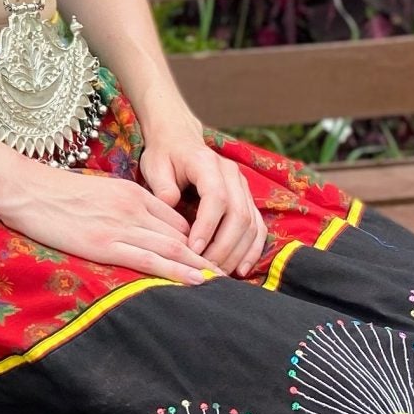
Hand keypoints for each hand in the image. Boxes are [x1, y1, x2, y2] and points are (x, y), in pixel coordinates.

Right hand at [0, 159, 217, 284]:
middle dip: (207, 255)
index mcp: (132, 193)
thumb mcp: (97, 193)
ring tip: (223, 283)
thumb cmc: (54, 193)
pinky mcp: (105, 244)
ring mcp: (121, 225)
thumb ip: (121, 207)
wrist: (25, 188)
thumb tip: (138, 228)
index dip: (197, 240)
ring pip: (173, 247)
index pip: (175, 219)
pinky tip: (197, 280)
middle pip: (181, 233)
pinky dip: (177, 271)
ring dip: (201, 266)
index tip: (212, 257)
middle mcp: (133, 208)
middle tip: (230, 275)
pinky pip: (150, 259)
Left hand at [137, 107, 266, 277]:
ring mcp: (243, 187)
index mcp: (208, 163)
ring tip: (219, 274)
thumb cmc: (164, 155)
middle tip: (205, 268)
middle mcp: (232, 175)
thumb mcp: (155, 165)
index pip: (216, 197)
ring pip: (251, 224)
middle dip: (223, 246)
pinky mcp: (247, 200)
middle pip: (238, 215)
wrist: (179, 139)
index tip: (194, 248)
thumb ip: (162, 186)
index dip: (207, 225)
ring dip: (237, 252)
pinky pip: (257, 227)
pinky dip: (252, 250)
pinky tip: (240, 269)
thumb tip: (170, 208)